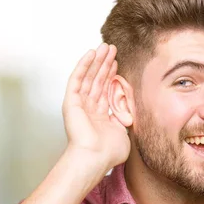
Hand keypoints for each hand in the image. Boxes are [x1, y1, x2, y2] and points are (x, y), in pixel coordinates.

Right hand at [62, 43, 129, 172]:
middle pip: (97, 80)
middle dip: (105, 64)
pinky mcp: (71, 102)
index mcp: (100, 117)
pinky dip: (83, 65)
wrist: (95, 158)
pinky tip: (91, 53)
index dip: (111, 75)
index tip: (118, 63)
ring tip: (105, 46)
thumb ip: (125, 119)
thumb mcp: (124, 132)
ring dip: (97, 61)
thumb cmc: (109, 152)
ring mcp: (79, 105)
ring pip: (89, 76)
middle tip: (112, 49)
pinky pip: (77, 79)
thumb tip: (131, 111)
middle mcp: (88, 109)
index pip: (106, 90)